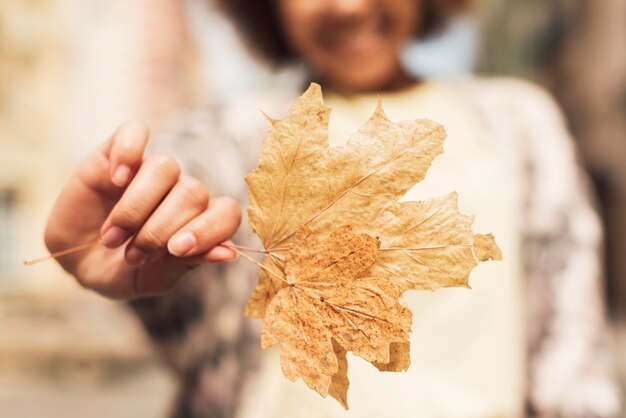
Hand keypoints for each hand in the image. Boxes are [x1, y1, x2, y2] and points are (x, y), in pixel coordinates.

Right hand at [44, 121, 240, 299]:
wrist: (74, 260)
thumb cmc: (121, 271)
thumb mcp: (152, 278)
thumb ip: (188, 263)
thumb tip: (228, 251)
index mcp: (200, 222)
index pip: (226, 213)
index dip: (208, 229)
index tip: (176, 249)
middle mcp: (181, 193)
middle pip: (193, 193)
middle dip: (159, 230)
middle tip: (132, 256)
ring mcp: (151, 171)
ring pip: (165, 168)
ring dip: (136, 208)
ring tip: (112, 238)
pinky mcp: (118, 152)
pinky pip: (135, 132)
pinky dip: (127, 152)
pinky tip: (115, 179)